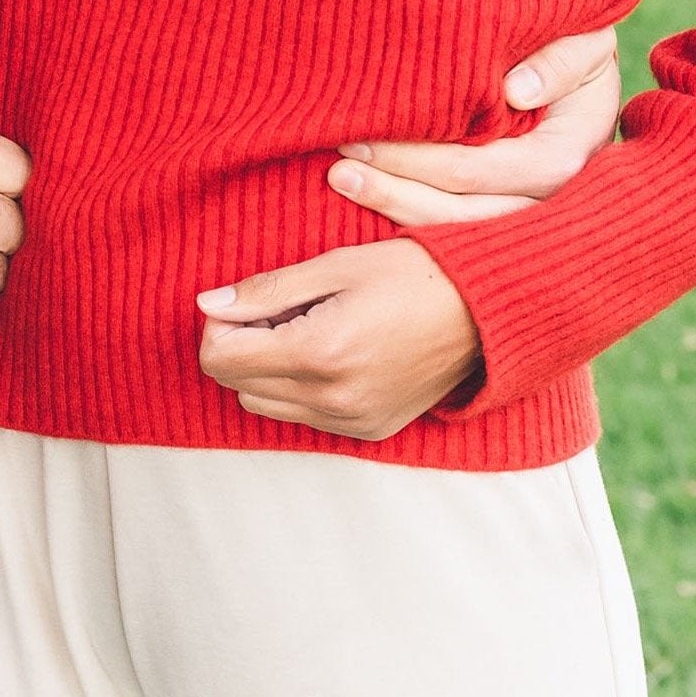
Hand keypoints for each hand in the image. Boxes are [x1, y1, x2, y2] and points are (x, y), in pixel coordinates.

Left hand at [197, 241, 478, 441]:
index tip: (247, 298)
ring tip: (309, 326)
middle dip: (242, 345)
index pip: (220, 358)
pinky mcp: (368, 431)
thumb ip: (268, 288)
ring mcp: (352, 422)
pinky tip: (333, 349)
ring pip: (267, 405)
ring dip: (269, 368)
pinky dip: (301, 387)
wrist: (487, 309)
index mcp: (320, 352)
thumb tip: (208, 303)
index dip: (221, 324)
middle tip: (280, 307)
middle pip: (238, 385)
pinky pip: (306, 417)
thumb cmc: (415, 273)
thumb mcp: (338, 265)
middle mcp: (332, 399)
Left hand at [326, 24, 620, 227]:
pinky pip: (455, 236)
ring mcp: (530, 217)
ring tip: (341, 178)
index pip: (482, 170)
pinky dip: (411, 219)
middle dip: (394, 191)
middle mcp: (550, 201)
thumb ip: (560, 60)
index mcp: (567, 158)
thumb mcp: (587, 40)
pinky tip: (369, 200)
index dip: (419, 160)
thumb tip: (516, 92)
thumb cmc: (582, 45)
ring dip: (394, 208)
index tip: (364, 135)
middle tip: (337, 164)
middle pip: (461, 214)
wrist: (592, 72)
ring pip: (454, 233)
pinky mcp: (510, 220)